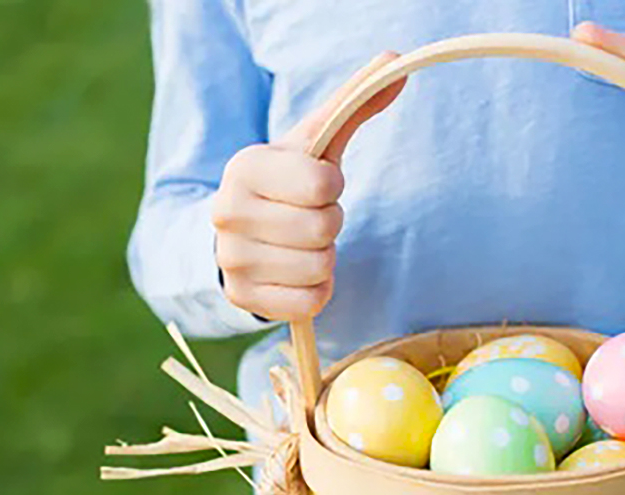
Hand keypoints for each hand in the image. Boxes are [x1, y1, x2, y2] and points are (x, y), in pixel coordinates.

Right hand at [213, 54, 405, 319]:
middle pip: (323, 229)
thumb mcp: (315, 144)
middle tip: (310, 218)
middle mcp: (227, 213)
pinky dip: (316, 291)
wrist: (240, 233)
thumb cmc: (287, 182)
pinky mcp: (243, 299)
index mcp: (244, 167)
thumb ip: (352, 104)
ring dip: (324, 258)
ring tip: (302, 244)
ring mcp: (232, 260)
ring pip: (319, 268)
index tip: (316, 186)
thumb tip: (397, 62)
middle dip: (329, 224)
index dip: (333, 187)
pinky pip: (308, 303)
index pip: (323, 185)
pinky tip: (299, 273)